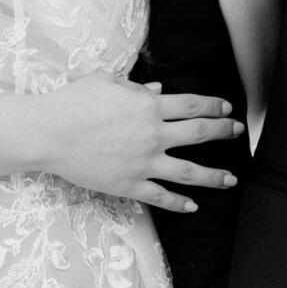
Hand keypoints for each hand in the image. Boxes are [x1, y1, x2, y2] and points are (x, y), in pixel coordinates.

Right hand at [33, 76, 242, 214]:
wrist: (49, 133)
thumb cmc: (73, 101)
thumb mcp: (106, 81)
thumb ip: (135, 85)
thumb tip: (158, 89)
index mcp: (149, 106)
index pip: (192, 105)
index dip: (213, 105)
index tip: (226, 107)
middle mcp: (153, 134)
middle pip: (200, 134)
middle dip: (224, 132)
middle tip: (237, 132)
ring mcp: (143, 162)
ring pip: (189, 171)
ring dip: (214, 176)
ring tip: (231, 179)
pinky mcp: (129, 185)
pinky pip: (160, 196)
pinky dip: (179, 202)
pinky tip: (193, 206)